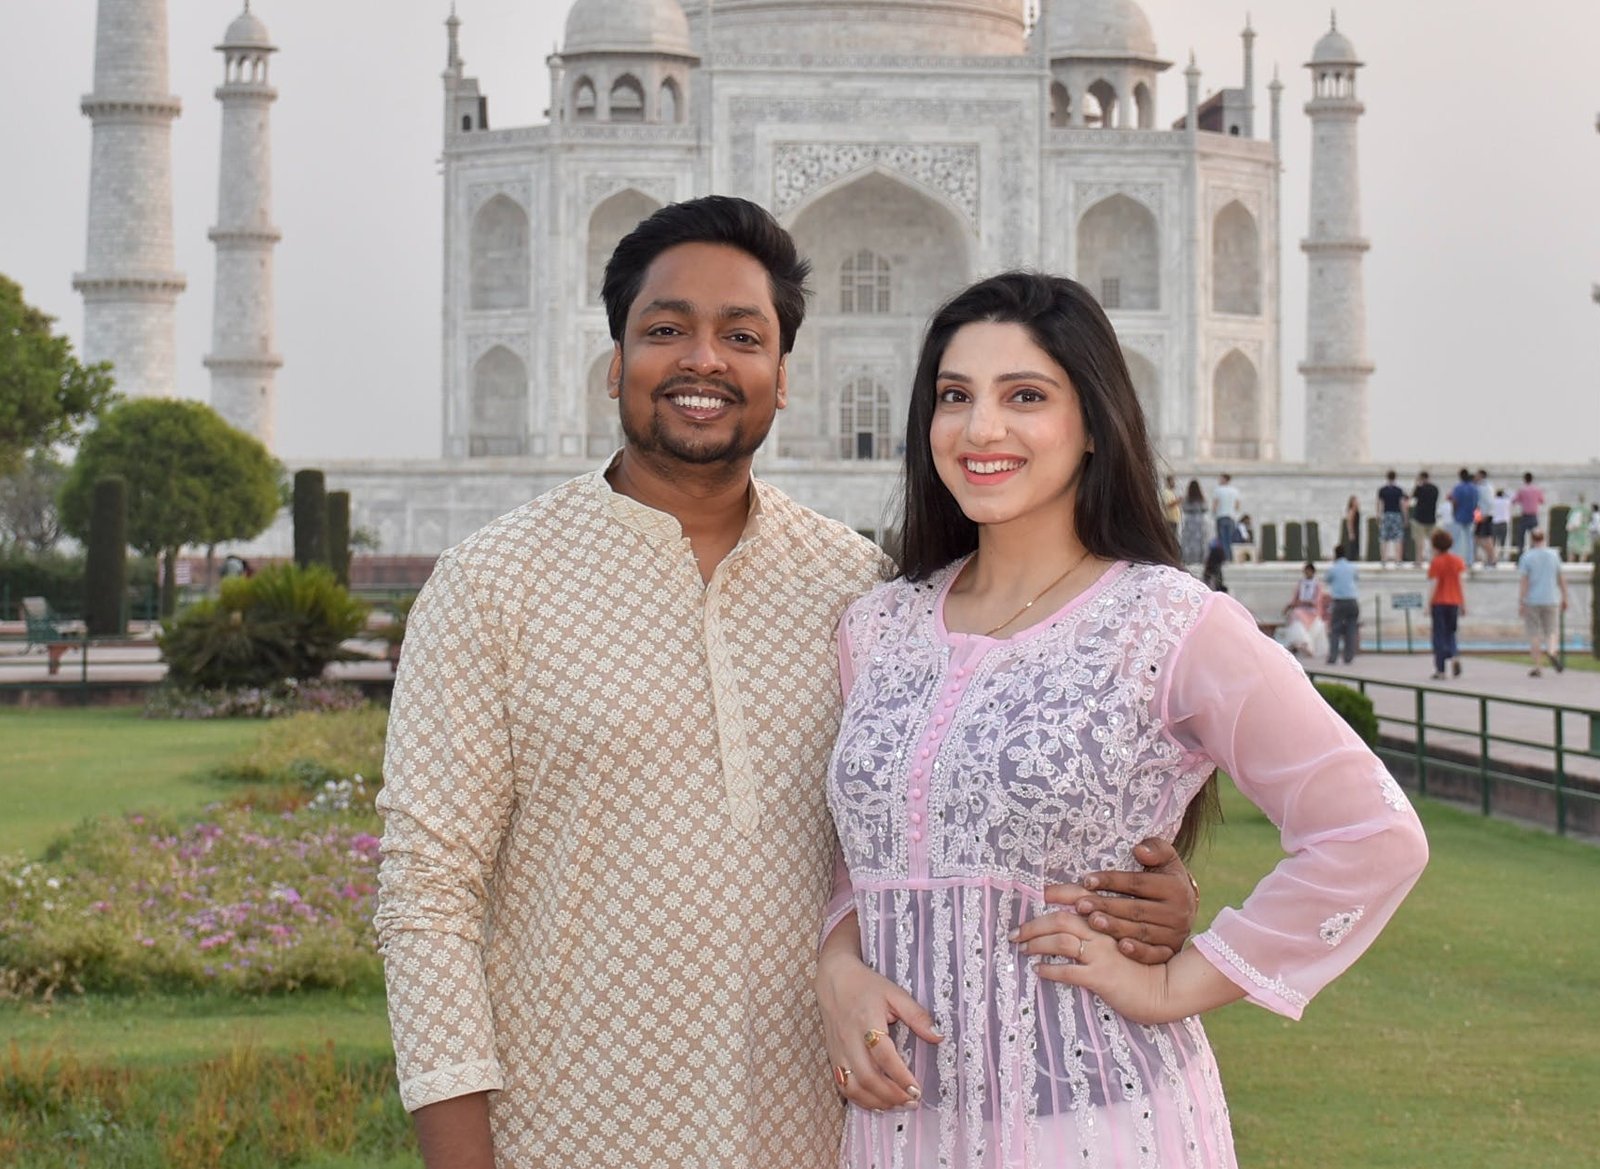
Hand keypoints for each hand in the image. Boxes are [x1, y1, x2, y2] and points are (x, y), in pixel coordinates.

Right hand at [814, 946, 940, 1111]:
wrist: (834, 979)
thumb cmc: (867, 986)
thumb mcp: (895, 993)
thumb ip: (916, 1015)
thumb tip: (938, 1036)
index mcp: (867, 1021)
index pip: (883, 1055)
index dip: (900, 1075)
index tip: (917, 1089)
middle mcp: (850, 1039)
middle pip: (867, 1076)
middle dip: (891, 1094)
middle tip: (912, 1101)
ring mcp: (839, 1050)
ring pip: (853, 1086)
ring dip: (875, 1101)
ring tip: (897, 1105)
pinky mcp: (833, 1057)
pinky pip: (843, 1085)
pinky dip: (859, 1099)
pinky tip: (876, 1102)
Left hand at [1015, 914, 1241, 1024]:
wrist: (1163, 990)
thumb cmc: (1140, 965)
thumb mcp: (1122, 938)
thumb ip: (1101, 927)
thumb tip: (1072, 922)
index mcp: (1108, 919)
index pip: (1078, 897)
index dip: (1056, 893)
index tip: (1038, 894)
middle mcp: (1103, 932)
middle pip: (1061, 919)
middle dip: (1033, 924)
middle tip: (1014, 932)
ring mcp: (1102, 954)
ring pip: (1061, 941)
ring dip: (1036, 944)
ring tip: (1022, 949)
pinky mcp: (1101, 977)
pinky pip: (1068, 971)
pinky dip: (1049, 969)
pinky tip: (1038, 970)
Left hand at [1035, 839, 1197, 962]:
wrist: (1186, 906)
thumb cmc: (1166, 877)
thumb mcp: (1166, 858)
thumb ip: (1155, 849)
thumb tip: (1139, 850)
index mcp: (1174, 887)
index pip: (1138, 884)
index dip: (1112, 881)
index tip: (1087, 880)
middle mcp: (1177, 912)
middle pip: (1137, 909)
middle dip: (1107, 907)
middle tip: (1081, 905)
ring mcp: (1175, 933)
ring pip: (1142, 931)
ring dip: (1116, 928)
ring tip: (1092, 922)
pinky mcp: (1171, 950)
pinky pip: (1155, 954)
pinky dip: (1138, 952)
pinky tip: (1121, 947)